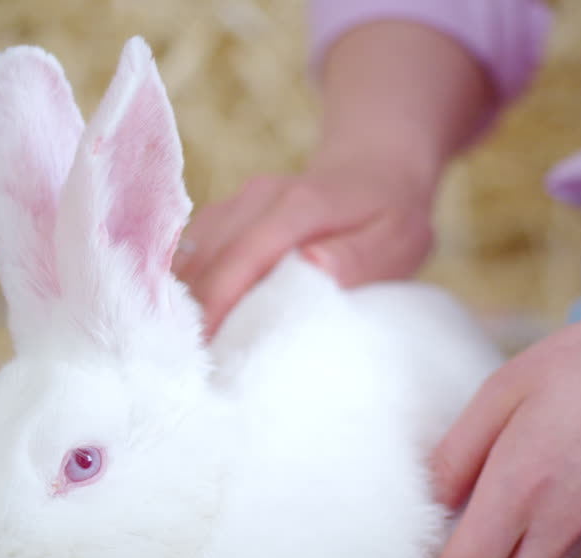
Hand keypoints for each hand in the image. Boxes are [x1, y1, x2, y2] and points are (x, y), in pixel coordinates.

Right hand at [174, 151, 435, 336]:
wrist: (373, 168)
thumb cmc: (389, 217)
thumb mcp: (396, 240)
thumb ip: (357, 256)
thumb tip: (314, 265)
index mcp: (300, 207)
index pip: (245, 254)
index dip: (219, 301)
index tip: (205, 346)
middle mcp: (259, 198)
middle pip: (207, 258)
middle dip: (193, 312)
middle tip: (191, 366)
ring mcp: (238, 202)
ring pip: (192, 254)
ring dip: (185, 302)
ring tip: (186, 351)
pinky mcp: (226, 213)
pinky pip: (192, 251)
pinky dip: (187, 287)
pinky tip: (190, 321)